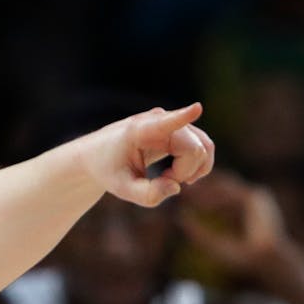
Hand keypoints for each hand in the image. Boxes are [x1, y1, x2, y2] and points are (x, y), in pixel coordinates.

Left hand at [90, 103, 213, 206]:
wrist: (99, 155)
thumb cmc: (109, 170)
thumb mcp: (122, 189)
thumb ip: (148, 195)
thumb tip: (176, 187)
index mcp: (140, 131)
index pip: (167, 122)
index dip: (183, 116)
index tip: (197, 108)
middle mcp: (159, 120)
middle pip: (194, 148)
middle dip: (184, 172)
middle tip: (162, 182)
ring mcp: (172, 122)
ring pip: (204, 146)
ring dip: (193, 170)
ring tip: (168, 179)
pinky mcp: (179, 129)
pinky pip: (204, 145)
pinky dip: (197, 165)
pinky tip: (178, 175)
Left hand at [177, 171, 303, 279]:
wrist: (265, 261)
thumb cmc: (243, 257)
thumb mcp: (214, 244)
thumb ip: (198, 232)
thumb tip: (180, 218)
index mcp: (243, 208)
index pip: (219, 194)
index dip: (202, 193)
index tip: (183, 195)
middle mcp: (250, 200)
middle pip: (222, 186)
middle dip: (202, 186)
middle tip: (182, 188)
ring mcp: (255, 197)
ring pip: (225, 187)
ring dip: (207, 190)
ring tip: (189, 194)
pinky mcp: (256, 198)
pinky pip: (232, 193)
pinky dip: (217, 197)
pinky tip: (201, 203)